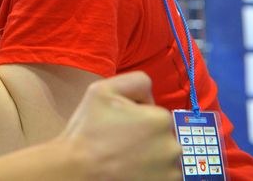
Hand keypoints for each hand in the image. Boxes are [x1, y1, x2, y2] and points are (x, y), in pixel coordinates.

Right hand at [61, 72, 180, 179]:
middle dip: (144, 135)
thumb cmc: (88, 131)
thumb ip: (135, 81)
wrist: (79, 171)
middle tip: (118, 142)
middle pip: (161, 134)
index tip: (118, 124)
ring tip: (122, 157)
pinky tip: (129, 170)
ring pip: (162, 155)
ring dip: (148, 155)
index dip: (135, 115)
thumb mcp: (102, 90)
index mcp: (161, 119)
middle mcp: (173, 146)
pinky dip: (149, 172)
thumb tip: (148, 94)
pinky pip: (162, 174)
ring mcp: (171, 171)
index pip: (154, 110)